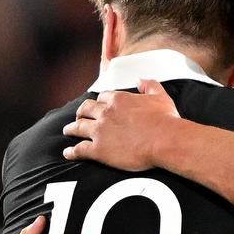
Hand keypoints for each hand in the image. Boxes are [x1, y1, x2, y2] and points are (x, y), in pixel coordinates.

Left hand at [63, 79, 178, 169]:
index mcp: (118, 100)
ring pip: (78, 127)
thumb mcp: (160, 97)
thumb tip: (141, 80)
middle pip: (85, 109)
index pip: (102, 97)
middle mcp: (105, 113)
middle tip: (79, 116)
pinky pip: (79, 149)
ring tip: (68, 131)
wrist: (166, 141)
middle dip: (81, 112)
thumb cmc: (166, 121)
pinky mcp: (99, 150)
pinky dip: (72, 151)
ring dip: (71, 129)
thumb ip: (149, 85)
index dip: (100, 102)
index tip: (100, 106)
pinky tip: (68, 152)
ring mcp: (100, 131)